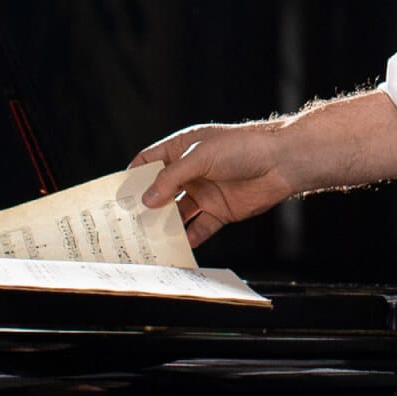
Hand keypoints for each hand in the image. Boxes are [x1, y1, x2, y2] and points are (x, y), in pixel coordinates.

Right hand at [130, 121, 295, 248]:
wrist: (281, 162)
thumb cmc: (243, 147)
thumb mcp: (201, 156)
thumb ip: (172, 178)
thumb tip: (146, 200)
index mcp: (181, 149)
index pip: (148, 162)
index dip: (132, 178)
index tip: (115, 197)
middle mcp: (190, 172)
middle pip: (160, 192)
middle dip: (144, 207)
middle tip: (125, 225)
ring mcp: (204, 193)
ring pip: (177, 213)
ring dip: (164, 226)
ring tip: (147, 242)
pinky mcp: (220, 212)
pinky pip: (199, 228)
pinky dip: (188, 239)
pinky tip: (176, 249)